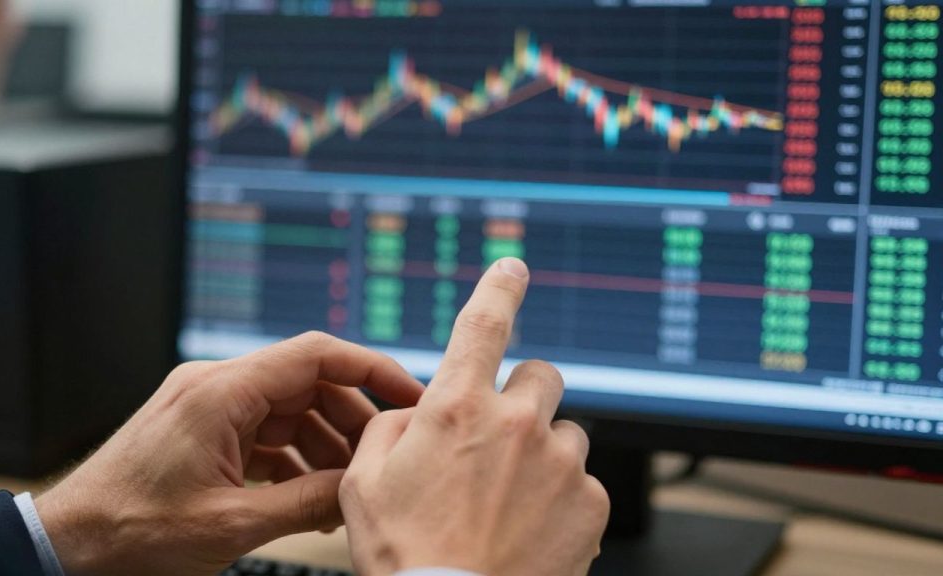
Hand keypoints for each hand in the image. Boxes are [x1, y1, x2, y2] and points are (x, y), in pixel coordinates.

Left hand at [35, 332, 423, 575]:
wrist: (69, 544)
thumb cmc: (133, 530)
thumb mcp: (233, 524)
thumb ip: (306, 502)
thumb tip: (361, 489)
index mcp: (222, 392)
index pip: (315, 355)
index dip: (371, 368)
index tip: (407, 392)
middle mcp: (216, 387)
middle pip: (307, 384)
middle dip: (350, 422)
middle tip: (379, 460)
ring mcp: (208, 408)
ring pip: (289, 411)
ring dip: (322, 447)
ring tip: (346, 491)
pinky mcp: (202, 431)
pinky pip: (264, 433)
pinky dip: (292, 460)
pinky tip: (309, 497)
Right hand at [340, 258, 610, 575]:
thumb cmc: (405, 557)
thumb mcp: (364, 485)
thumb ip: (389, 429)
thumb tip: (416, 414)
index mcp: (458, 409)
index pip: (484, 324)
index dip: (499, 287)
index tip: (513, 267)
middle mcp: (517, 424)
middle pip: (541, 376)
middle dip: (522, 397)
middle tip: (501, 439)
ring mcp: (560, 463)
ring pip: (564, 434)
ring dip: (542, 454)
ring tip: (511, 503)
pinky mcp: (591, 503)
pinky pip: (583, 482)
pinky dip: (562, 499)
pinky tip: (531, 531)